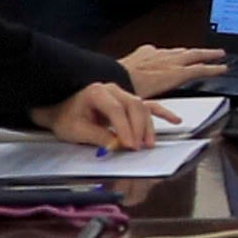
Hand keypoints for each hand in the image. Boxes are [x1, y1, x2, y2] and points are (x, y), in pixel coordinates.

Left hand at [42, 81, 157, 150]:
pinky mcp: (128, 103)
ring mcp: (123, 95)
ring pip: (142, 107)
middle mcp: (112, 90)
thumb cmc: (66, 118)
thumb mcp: (76, 130)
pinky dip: (162, 113)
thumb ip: (97, 137)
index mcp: (96, 92)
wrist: (62, 110)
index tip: (128, 144)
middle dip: (138, 128)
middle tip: (137, 147)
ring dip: (147, 126)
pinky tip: (175, 120)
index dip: (123, 127)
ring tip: (148, 144)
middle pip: (133, 105)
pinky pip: (149, 106)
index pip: (115, 109)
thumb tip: (116, 145)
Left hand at [117, 46, 220, 98]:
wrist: (111, 76)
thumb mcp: (153, 104)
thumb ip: (164, 108)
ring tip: (198, 52)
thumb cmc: (130, 91)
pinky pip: (162, 50)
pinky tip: (167, 53)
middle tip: (220, 53)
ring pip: (180, 50)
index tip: (224, 68)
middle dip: (208, 54)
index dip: (214, 69)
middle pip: (194, 54)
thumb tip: (174, 119)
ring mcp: (157, 54)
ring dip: (191, 51)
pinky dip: (169, 52)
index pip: (199, 69)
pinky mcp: (146, 52)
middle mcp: (167, 61)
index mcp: (173, 73)